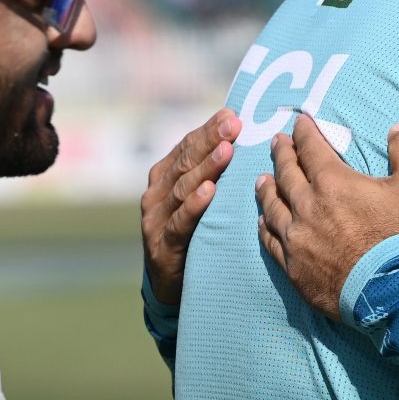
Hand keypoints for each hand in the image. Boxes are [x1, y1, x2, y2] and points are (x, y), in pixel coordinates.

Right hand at [140, 107, 238, 305]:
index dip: (208, 129)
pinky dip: (194, 205)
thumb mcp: (199, 200)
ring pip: (182, 188)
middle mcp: (156, 193)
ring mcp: (155, 219)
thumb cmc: (192, 233)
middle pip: (185, 162)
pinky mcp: (162, 245)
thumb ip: (212, 173)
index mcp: (164, 177)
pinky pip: (180, 222)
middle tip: (233, 124)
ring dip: (205, 168)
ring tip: (226, 151)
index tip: (232, 114)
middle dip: (210, 141)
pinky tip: (210, 191)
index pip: (187, 146)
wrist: (169, 284)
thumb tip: (243, 139)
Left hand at [256, 115, 398, 319]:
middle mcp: (306, 206)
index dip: (304, 132)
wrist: (390, 292)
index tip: (299, 122)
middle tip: (277, 143)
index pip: (311, 148)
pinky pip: (271, 240)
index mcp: (333, 183)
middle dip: (282, 154)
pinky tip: (263, 221)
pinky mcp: (293, 265)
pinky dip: (265, 227)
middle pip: (286, 173)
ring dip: (266, 188)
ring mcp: (296, 238)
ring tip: (262, 178)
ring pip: (272, 206)